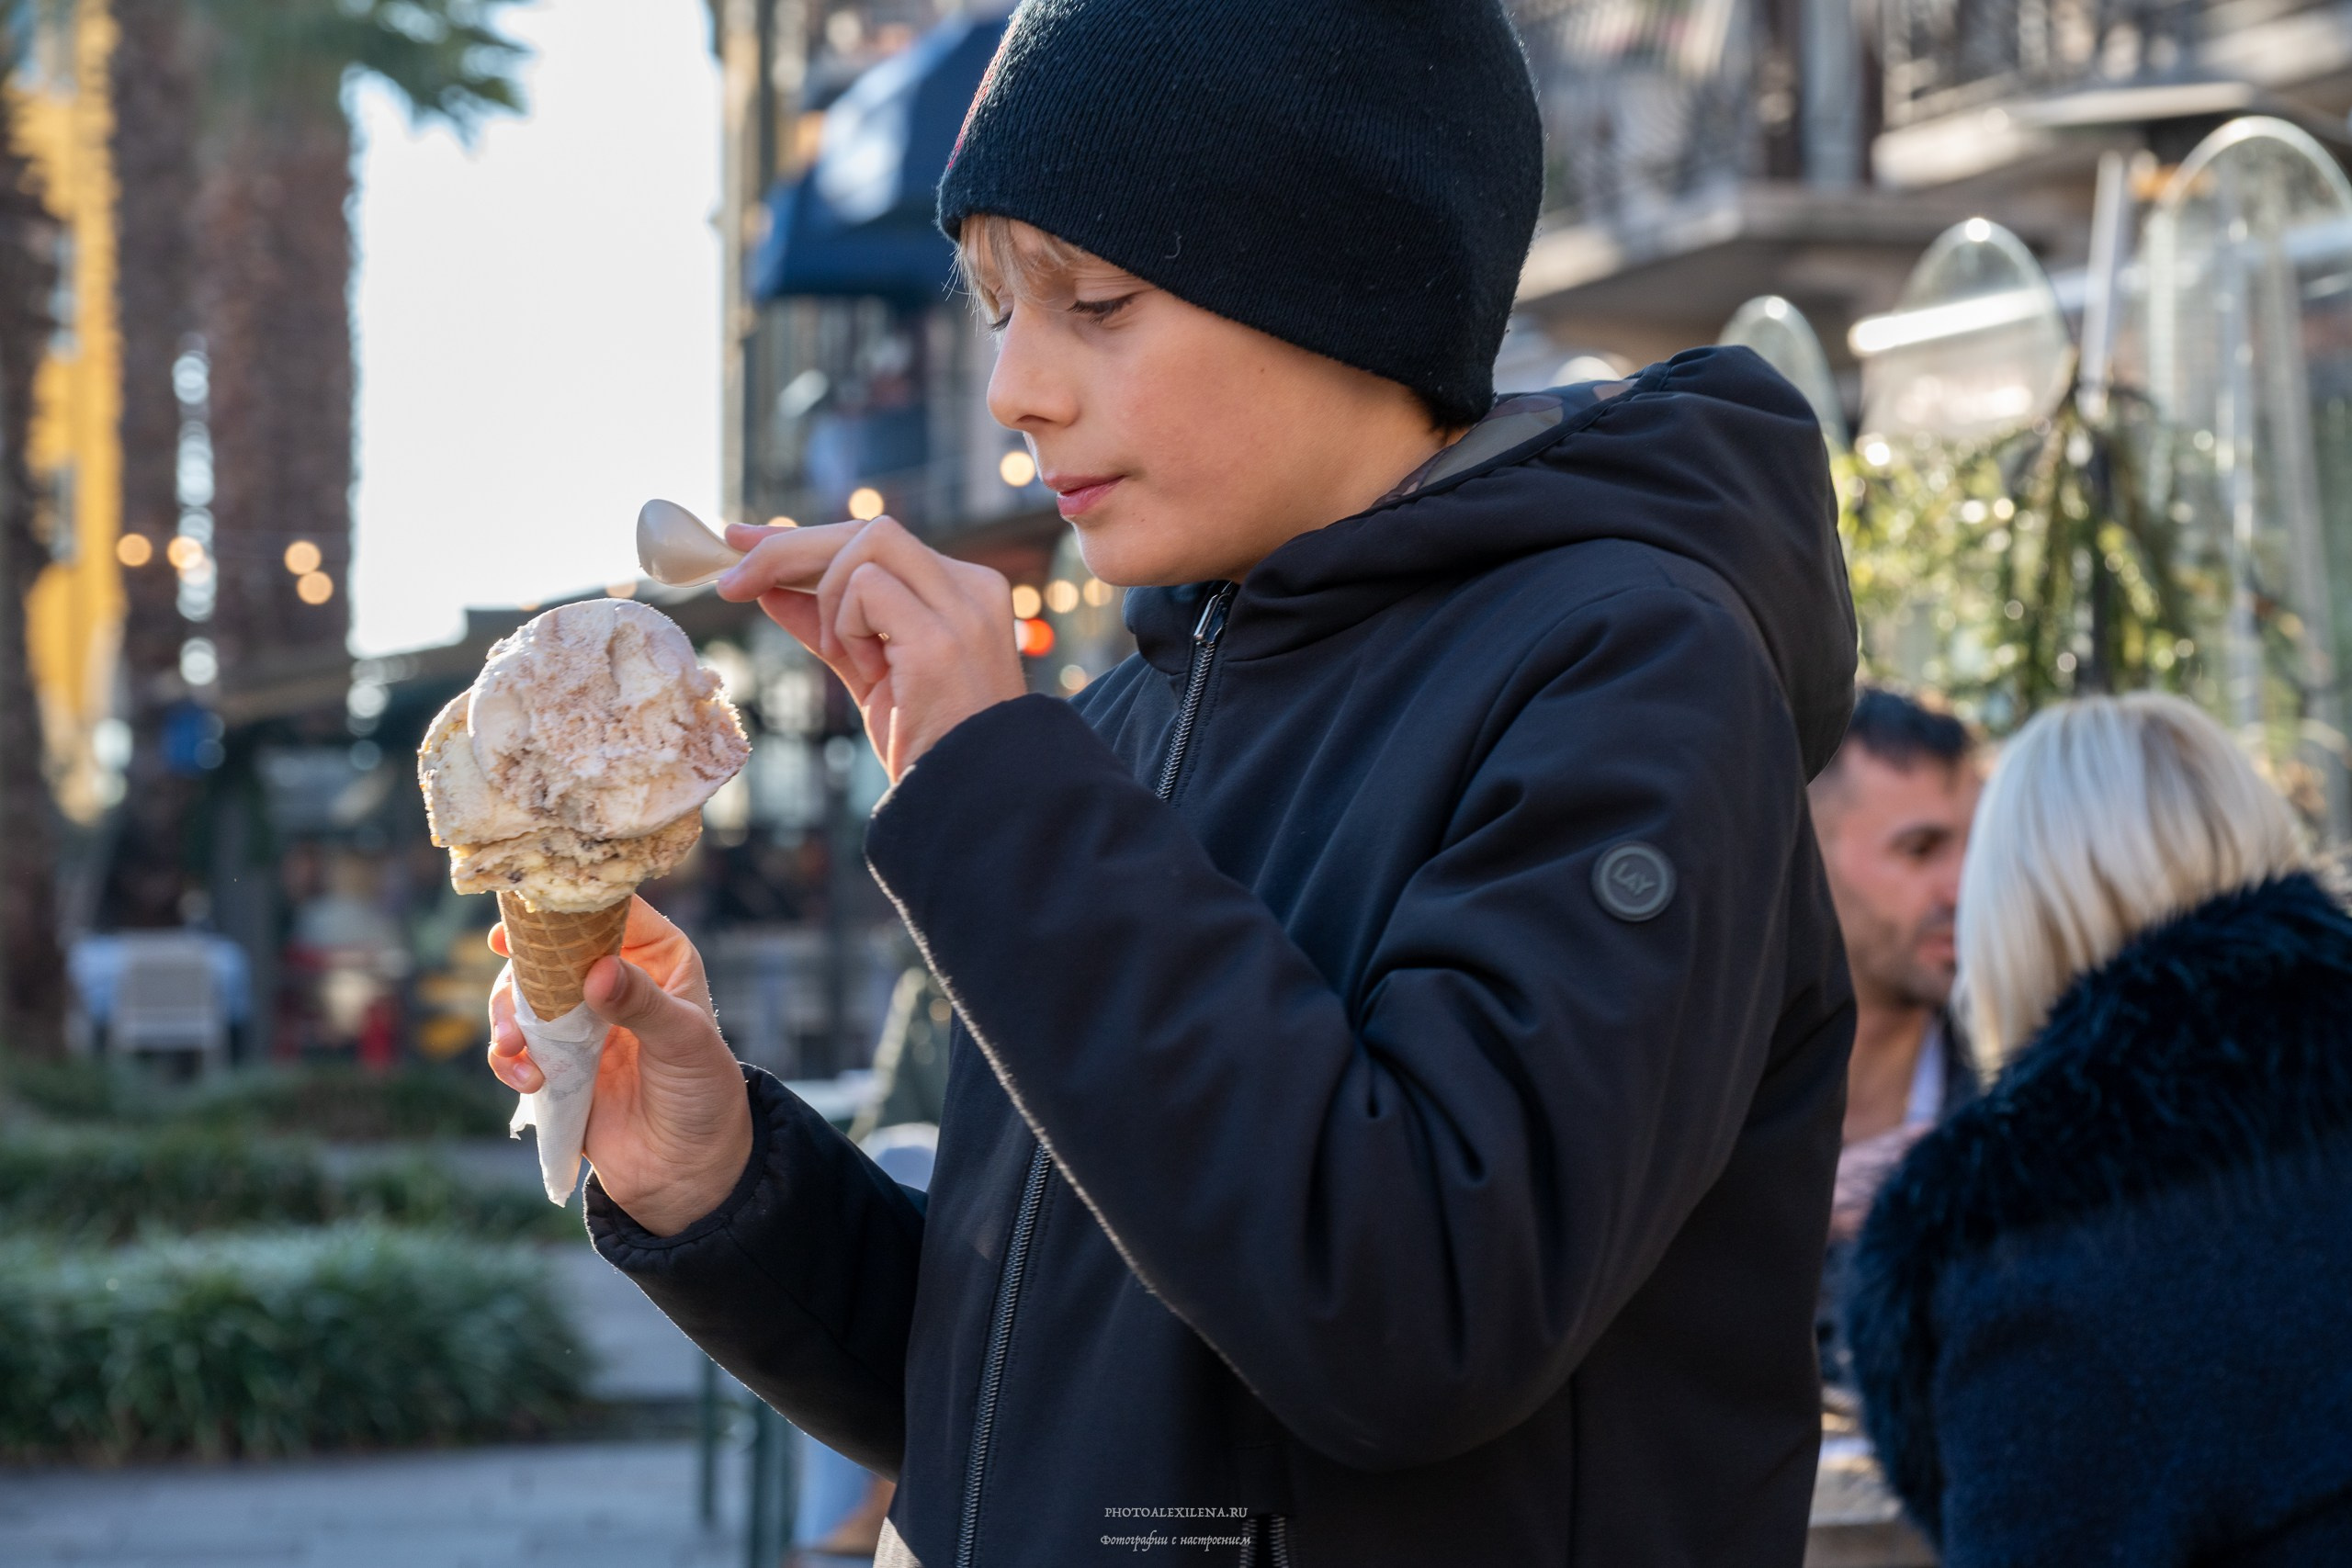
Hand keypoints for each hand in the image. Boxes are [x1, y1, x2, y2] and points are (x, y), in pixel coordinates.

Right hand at [485, 897, 753, 1235]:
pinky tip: (527, 1079)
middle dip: (524, 970)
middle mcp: (615, 978)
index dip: (570, 906)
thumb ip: (643, 1005)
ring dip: (508, 1018)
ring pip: (523, 994)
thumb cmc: (704, 1095)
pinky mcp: (556, 1061)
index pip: (611, 909)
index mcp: (658, 956)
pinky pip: (515, 1045)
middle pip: (552, 948)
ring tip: (517, 1048)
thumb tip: (596, 971)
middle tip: (513, 995)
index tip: (528, 914)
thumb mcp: (686, 1043)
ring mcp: (581, 1020)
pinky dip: (509, 1058)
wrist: (687, 1171)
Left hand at [716, 516, 1027, 779]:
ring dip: (829, 599)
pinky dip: (846, 625)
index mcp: (964, 593)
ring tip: (847, 657)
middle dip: (788, 548)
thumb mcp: (871, 675)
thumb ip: (830, 626)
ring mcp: (961, 608)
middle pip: (867, 530)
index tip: (744, 542)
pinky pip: (865, 587)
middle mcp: (971, 588)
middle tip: (731, 582)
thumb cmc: (929, 746)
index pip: (877, 543)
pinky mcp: (941, 636)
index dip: (807, 540)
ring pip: (866, 543)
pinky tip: (870, 671)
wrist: (969, 799)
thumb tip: (770, 588)